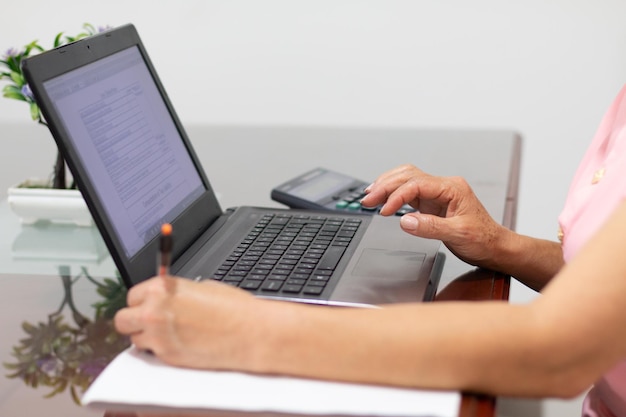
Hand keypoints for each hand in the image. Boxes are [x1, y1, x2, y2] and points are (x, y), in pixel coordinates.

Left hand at [114, 277, 263, 369]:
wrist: (249, 332)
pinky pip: (152, 354)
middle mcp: (155, 310)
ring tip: (170, 334)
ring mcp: (158, 335)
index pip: (132, 296)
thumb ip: (175, 293)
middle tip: (149, 322)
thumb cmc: (233, 309)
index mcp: (163, 288)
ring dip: (147, 337)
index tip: (148, 305)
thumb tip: (166, 298)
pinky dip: (160, 350)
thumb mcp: (201, 288)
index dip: (141, 301)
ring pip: (134, 339)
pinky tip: (179, 343)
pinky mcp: (166, 356)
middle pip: (122, 319)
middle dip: (135, 320)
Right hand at [360, 164, 508, 267]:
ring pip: (407, 179)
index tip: (385, 211)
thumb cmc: (483, 239)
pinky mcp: (432, 203)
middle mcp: (443, 186)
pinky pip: (409, 192)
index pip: (416, 184)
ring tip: (370, 195)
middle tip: (367, 199)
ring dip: (387, 185)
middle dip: (386, 185)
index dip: (397, 196)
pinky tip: (383, 199)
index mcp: (452, 188)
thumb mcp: (458, 235)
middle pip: (408, 176)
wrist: (495, 247)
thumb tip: (406, 221)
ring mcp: (437, 193)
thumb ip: (430, 227)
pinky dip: (394, 194)